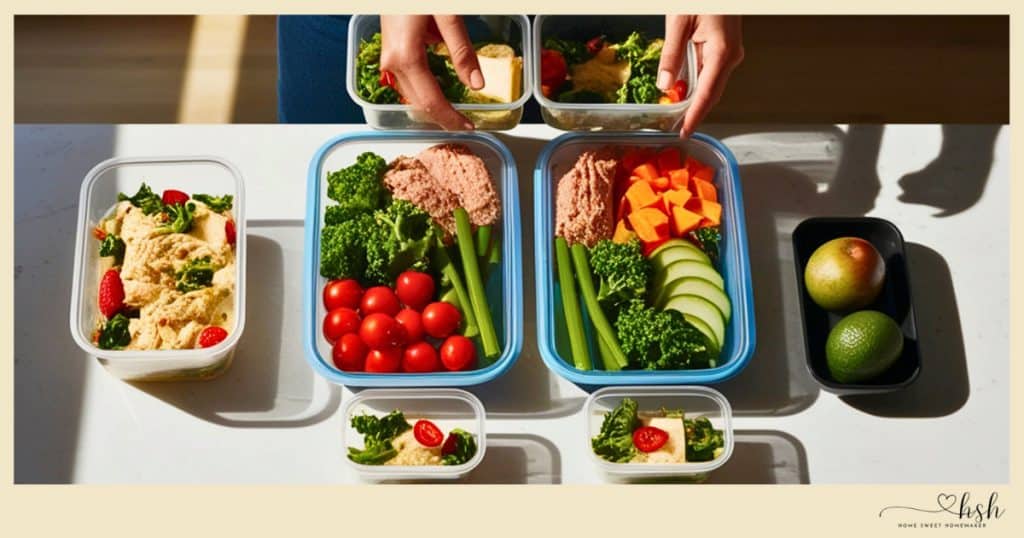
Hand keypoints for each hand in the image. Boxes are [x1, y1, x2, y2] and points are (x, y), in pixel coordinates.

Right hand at [380, 15, 483, 129]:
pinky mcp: (391, 51)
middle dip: (442, 117)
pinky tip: (441, 91)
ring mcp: (388, 58)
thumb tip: (477, 84)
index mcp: (406, 57)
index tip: (469, 127)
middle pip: (419, 103)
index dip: (451, 117)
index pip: (431, 101)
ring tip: (456, 112)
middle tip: (466, 124)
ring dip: (434, 106)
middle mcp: (392, 62)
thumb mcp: (448, 15)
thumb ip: (462, 50)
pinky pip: (409, 81)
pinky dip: (426, 91)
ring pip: (412, 94)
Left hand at [657, 15, 743, 137]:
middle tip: (677, 128)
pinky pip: (711, 71)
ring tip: (676, 112)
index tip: (685, 132)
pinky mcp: (726, 48)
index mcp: (721, 52)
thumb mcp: (679, 22)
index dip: (695, 116)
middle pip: (711, 93)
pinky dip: (697, 83)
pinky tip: (683, 89)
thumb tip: (664, 85)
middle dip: (694, 112)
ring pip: (711, 83)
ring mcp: (730, 52)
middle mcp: (730, 56)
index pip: (707, 94)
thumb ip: (671, 55)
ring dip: (694, 98)